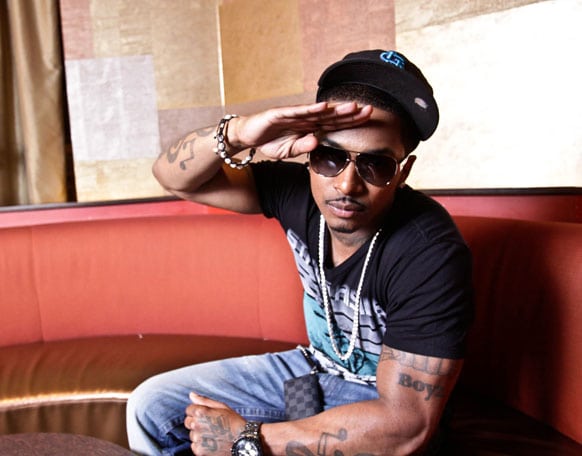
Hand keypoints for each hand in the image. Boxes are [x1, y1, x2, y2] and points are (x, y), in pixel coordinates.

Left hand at [185, 392, 245, 455]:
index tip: (207, 415)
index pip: (189, 410)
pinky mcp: (199, 450)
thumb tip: (191, 394)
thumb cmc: (233, 422)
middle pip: (188, 422)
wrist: (242, 441)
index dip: (197, 412)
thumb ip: (204, 400)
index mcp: (200, 412)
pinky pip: (194, 445)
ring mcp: (197, 438)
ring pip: (192, 434)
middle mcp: (196, 424)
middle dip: (196, 422)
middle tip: (211, 425)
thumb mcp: (221, 406)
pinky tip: (213, 442)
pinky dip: (201, 444)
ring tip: (214, 434)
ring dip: (199, 434)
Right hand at [231, 101, 372, 159]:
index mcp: (309, 127)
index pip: (333, 125)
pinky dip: (310, 109)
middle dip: (350, 113)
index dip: (350, 122)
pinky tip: (323, 106)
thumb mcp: (288, 150)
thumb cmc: (269, 141)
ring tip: (352, 107)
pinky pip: (297, 112)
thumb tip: (317, 143)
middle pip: (331, 116)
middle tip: (370, 109)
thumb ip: (303, 147)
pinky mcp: (279, 114)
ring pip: (318, 112)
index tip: (367, 120)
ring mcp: (292, 115)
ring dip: (335, 109)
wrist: (246, 135)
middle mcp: (304, 119)